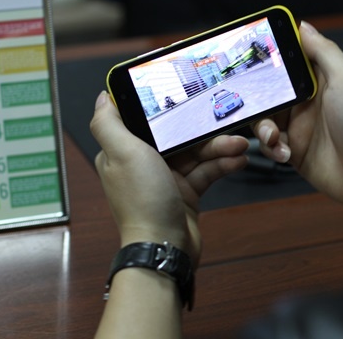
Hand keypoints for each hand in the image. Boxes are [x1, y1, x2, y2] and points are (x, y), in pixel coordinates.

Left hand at [90, 91, 248, 264]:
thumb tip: (103, 97)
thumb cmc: (143, 202)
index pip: (148, 121)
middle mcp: (144, 163)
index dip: (169, 108)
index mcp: (124, 151)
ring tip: (240, 146)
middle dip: (203, 131)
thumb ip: (109, 124)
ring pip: (196, 153)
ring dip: (219, 148)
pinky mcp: (186, 192)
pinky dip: (222, 165)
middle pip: (177, 136)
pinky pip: (206, 171)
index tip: (190, 96)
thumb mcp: (122, 154)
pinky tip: (238, 161)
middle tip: (225, 123)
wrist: (166, 247)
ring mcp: (167, 179)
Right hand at [253, 22, 342, 212]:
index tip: (248, 56)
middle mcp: (307, 100)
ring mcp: (300, 126)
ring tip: (274, 137)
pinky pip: (270, 144)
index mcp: (321, 79)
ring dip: (263, 127)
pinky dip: (271, 148)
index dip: (268, 57)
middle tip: (255, 105)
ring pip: (264, 118)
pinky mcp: (294, 151)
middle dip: (257, 98)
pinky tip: (284, 154)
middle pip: (268, 91)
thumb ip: (324, 52)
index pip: (288, 60)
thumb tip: (304, 26)